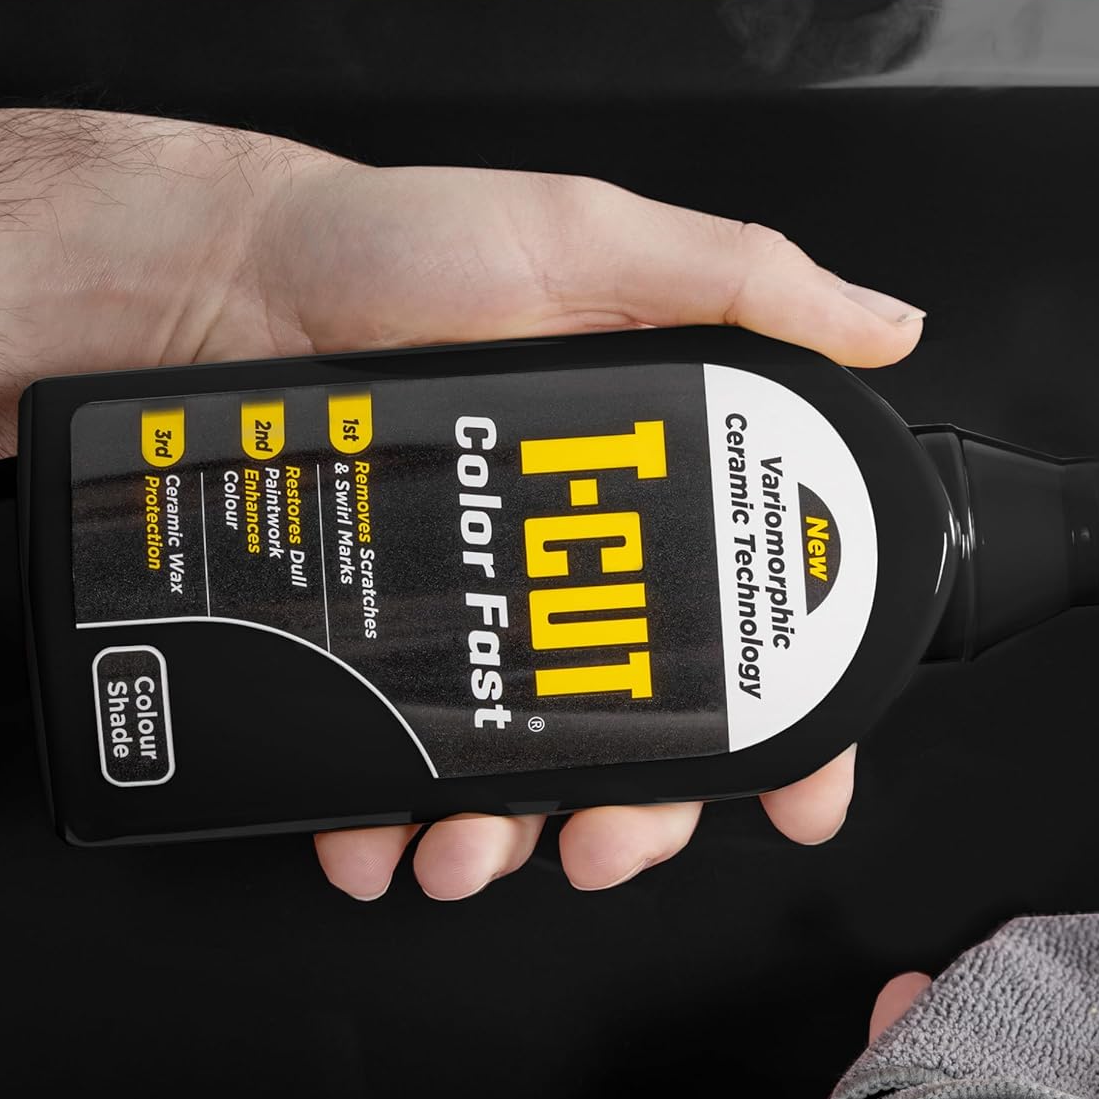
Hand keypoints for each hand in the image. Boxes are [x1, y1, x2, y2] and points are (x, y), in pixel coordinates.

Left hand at [0, 109, 924, 900]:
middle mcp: (565, 572)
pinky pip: (391, 766)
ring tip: (467, 855)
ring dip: (506, 843)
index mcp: (646, 497)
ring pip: (519, 775)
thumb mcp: (594, 244)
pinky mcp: (373, 650)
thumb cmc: (397, 250)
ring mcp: (468, 620)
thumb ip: (745, 283)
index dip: (794, 724)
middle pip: (642, 739)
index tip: (801, 797)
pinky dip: (383, 825)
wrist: (219, 284)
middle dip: (639, 823)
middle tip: (606, 848)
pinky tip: (371, 840)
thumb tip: (879, 329)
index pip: (750, 630)